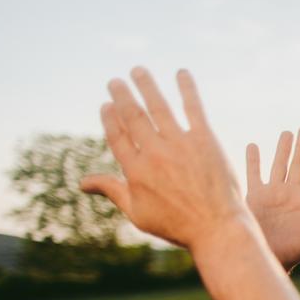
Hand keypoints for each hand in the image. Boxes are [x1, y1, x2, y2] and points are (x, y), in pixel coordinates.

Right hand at [80, 67, 249, 250]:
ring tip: (139, 71)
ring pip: (158, 107)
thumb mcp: (138, 213)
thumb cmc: (178, 226)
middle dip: (122, 95)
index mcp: (136, 170)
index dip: (110, 118)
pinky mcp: (205, 140)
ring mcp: (180, 144)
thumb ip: (112, 191)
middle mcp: (154, 153)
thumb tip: (82, 182)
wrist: (217, 228)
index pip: (117, 136)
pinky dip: (187, 89)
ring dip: (146, 85)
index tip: (107, 105)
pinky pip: (194, 108)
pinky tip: (181, 73)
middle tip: (116, 81)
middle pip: (133, 116)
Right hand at [245, 127, 299, 269]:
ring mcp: (273, 194)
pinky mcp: (255, 197)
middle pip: (299, 165)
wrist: (265, 259)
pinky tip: (254, 146)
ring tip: (287, 133)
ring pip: (279, 165)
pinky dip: (253, 160)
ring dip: (282, 149)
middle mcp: (291, 195)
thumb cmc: (292, 253)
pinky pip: (254, 174)